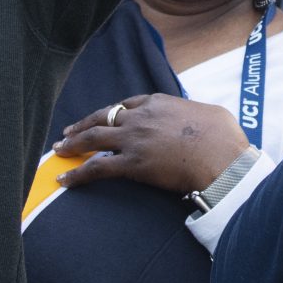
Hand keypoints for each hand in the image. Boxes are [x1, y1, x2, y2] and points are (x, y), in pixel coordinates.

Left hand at [52, 95, 248, 193]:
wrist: (222, 160)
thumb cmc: (224, 138)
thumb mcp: (211, 113)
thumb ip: (195, 114)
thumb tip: (199, 120)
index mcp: (158, 102)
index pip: (126, 104)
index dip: (111, 112)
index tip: (103, 118)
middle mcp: (141, 117)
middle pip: (103, 117)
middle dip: (83, 125)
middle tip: (68, 133)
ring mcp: (134, 139)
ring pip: (93, 138)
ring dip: (73, 144)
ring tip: (59, 151)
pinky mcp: (131, 164)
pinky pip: (96, 167)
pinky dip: (77, 174)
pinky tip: (65, 180)